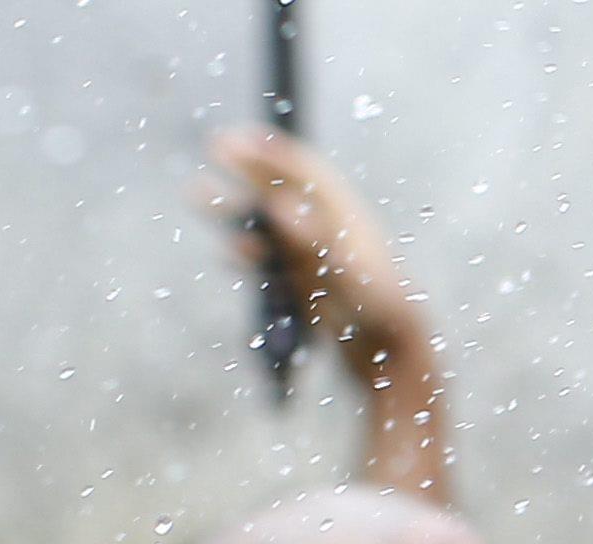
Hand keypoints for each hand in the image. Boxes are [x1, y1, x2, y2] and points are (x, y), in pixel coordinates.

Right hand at [197, 127, 431, 393]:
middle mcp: (330, 231)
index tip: (236, 137)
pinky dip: (249, 254)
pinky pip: (272, 264)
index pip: (304, 170)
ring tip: (197, 193)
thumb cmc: (381, 312)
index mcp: (346, 217)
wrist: (395, 358)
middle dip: (247, 168)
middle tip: (212, 146)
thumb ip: (313, 237)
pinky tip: (226, 250)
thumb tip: (279, 203)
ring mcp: (318, 258)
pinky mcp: (309, 286)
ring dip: (235, 209)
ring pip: (269, 226)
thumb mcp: (348, 271)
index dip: (271, 150)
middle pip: (281, 189)